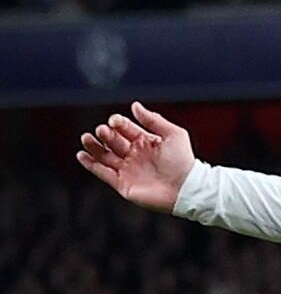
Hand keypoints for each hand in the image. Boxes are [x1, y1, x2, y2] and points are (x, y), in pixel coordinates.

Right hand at [76, 103, 195, 211]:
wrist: (186, 188)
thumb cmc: (184, 161)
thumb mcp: (173, 134)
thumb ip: (153, 120)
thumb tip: (135, 105)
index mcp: (146, 142)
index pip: (126, 129)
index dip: (118, 123)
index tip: (114, 121)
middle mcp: (135, 155)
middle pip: (113, 141)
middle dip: (106, 134)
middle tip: (102, 130)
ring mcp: (128, 170)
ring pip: (104, 156)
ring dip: (94, 146)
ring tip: (86, 138)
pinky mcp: (123, 184)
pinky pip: (102, 173)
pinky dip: (91, 164)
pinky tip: (82, 154)